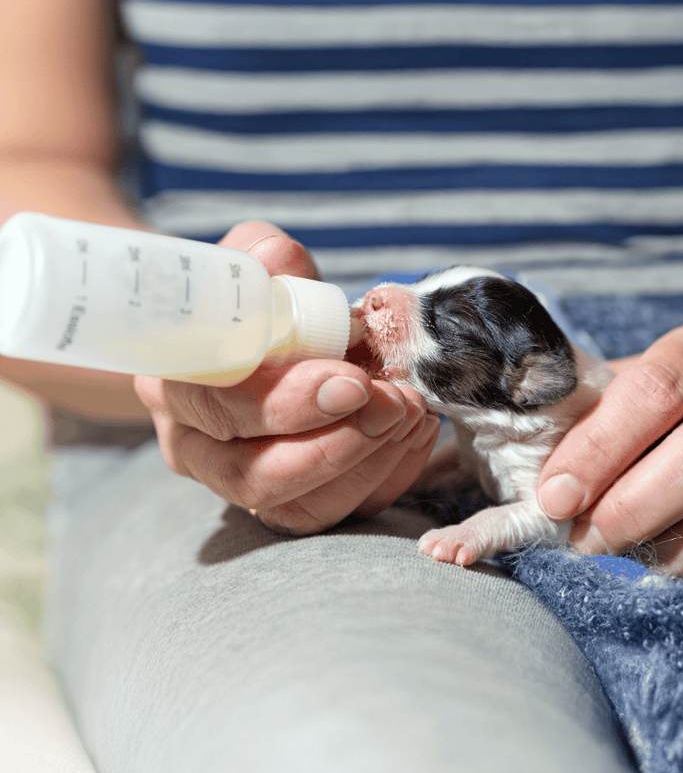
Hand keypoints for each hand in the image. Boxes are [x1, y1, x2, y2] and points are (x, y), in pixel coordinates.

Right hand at [135, 222, 438, 533]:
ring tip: (410, 412)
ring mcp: (241, 483)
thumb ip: (262, 260)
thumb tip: (279, 261)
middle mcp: (198, 447)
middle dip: (337, 446)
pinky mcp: (292, 501)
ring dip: (367, 464)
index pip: (220, 409)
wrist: (263, 337)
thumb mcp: (253, 264)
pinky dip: (388, 476)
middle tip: (393, 404)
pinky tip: (414, 431)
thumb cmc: (258, 299)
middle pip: (255, 476)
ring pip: (299, 508)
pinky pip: (340, 511)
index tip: (353, 382)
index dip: (285, 404)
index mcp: (179, 384)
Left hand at [536, 325, 682, 573]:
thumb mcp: (639, 376)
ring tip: (610, 550)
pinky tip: (657, 560)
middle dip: (628, 505)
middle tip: (578, 537)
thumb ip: (589, 407)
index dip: (599, 447)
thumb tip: (516, 453)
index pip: (653, 391)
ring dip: (665, 540)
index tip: (553, 494)